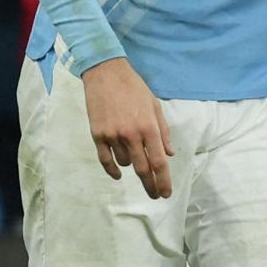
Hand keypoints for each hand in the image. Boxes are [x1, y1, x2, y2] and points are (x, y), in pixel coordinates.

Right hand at [81, 58, 173, 198]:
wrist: (105, 72)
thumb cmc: (133, 87)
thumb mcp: (154, 105)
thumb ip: (163, 131)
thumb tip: (169, 154)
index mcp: (149, 127)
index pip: (159, 162)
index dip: (163, 180)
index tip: (165, 193)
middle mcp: (132, 134)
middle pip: (143, 169)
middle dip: (151, 185)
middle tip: (155, 194)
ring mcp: (113, 135)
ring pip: (125, 163)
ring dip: (131, 164)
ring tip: (132, 154)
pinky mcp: (98, 134)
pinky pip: (105, 160)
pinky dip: (112, 170)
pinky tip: (118, 175)